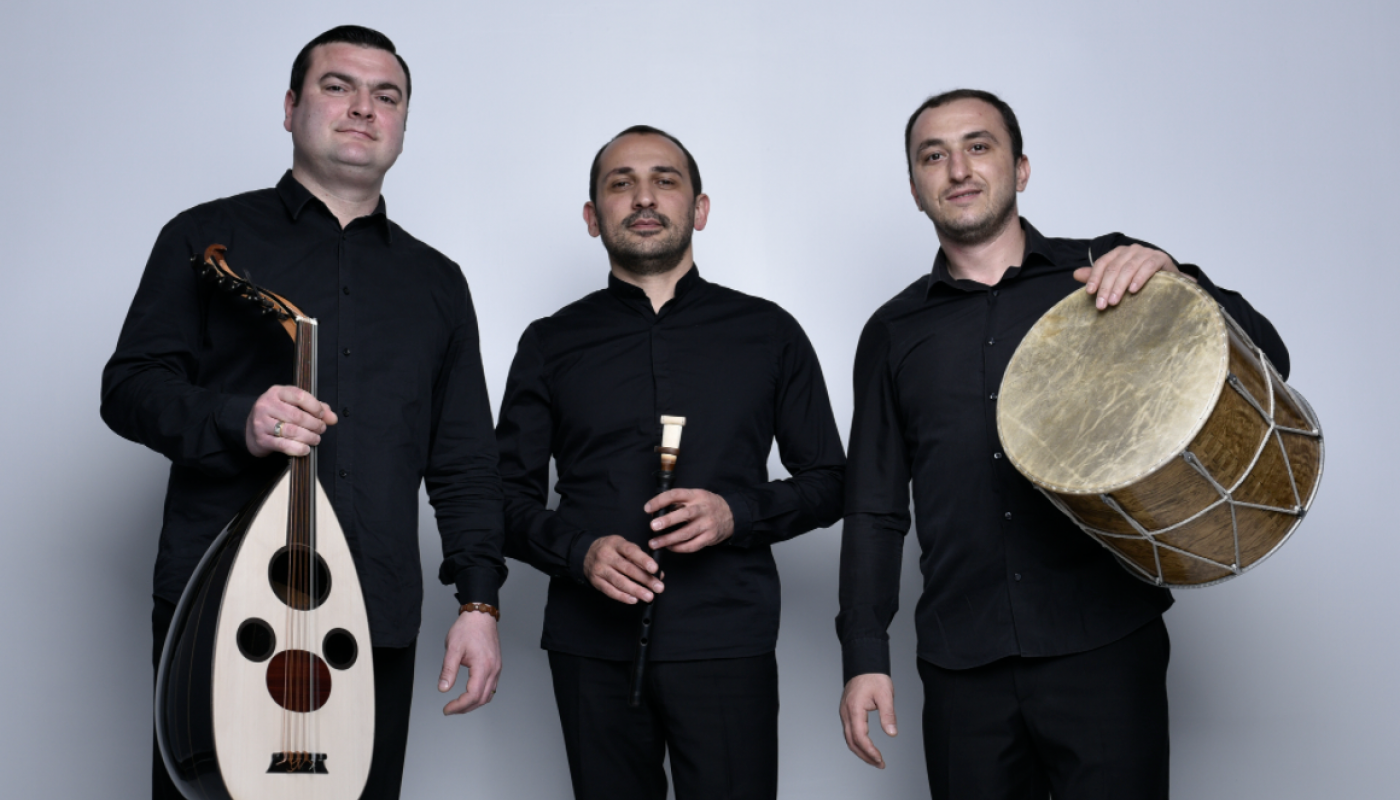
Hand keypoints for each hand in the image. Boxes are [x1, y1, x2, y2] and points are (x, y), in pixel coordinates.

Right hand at [245, 385, 336, 456]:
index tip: (322, 415)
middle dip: (314, 424)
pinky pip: (283, 445)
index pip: (299, 396)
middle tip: (321, 429)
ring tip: (315, 439)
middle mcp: (267, 405)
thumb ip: (315, 408)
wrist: (250, 430)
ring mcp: (262, 422)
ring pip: (291, 431)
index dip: (315, 406)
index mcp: (277, 392)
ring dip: (308, 437)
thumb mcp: (293, 405)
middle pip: (297, 415)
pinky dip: (298, 448)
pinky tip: (305, 449)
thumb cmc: (276, 415)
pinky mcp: (262, 439)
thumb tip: (332, 418)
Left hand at [438, 608, 500, 714]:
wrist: (480, 616)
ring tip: (460, 705)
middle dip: (465, 708)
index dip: (459, 706)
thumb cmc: (468, 628)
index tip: (447, 708)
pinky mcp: (496, 665)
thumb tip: (443, 688)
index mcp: (483, 666)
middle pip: (482, 699)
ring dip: (474, 703)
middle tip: (451, 709)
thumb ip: (448, 670)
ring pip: (488, 695)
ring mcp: (497, 668)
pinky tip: (471, 693)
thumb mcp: (453, 648)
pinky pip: (492, 687)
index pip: (472, 695)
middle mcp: (493, 669)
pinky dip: (481, 695)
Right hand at [584, 535, 662, 603]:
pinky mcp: (596, 581)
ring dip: (636, 590)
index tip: (655, 569)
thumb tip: (658, 573)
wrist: (586, 553)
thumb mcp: (624, 546)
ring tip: (649, 596)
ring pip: (620, 582)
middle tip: (659, 587)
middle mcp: (607, 556)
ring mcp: (600, 569)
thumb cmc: (611, 550)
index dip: (644, 560)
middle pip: (628, 569)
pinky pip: (610, 591)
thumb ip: (640, 558)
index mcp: (616, 544)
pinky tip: (634, 599)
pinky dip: (623, 597)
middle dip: (645, 579)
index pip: (631, 551)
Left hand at [644, 488, 733, 552]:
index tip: (647, 508)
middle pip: (684, 514)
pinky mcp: (710, 537)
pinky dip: (679, 548)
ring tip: (655, 543)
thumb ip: (679, 502)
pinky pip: (692, 545)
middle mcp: (702, 508)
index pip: (676, 495)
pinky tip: (669, 547)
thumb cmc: (707, 505)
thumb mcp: (696, 496)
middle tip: (653, 526)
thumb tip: (657, 512)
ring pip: (687, 533)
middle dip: (668, 521)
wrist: (731, 515)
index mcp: (696, 495)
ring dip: (669, 539)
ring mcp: (707, 524)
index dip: (660, 501)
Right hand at [840, 673, 896, 768]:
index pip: (859, 737)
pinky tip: (866, 746)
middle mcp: (846, 713)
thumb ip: (888, 715)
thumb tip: (892, 733)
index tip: (880, 759)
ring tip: (874, 759)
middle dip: (865, 756)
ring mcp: (845, 712)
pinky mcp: (847, 711)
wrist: (864, 664)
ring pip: (849, 738)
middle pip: (852, 741)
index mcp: (854, 709)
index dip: (869, 751)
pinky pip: (849, 731)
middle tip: (879, 764)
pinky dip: (857, 742)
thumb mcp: (885, 695)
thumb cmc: (874, 677)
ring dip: (861, 751)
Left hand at [1073, 244, 1192, 309]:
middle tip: (1101, 305)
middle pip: (1114, 268)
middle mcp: (1131, 250)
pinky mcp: (1160, 258)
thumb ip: (1099, 277)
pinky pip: (1148, 267)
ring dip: (1119, 286)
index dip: (1094, 277)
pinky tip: (1133, 290)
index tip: (1089, 293)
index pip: (1102, 263)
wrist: (1169, 279)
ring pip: (1128, 268)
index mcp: (1118, 253)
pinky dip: (1139, 278)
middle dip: (1106, 287)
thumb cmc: (1141, 279)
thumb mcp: (1118, 279)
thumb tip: (1075, 274)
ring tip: (1114, 302)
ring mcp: (1146, 253)